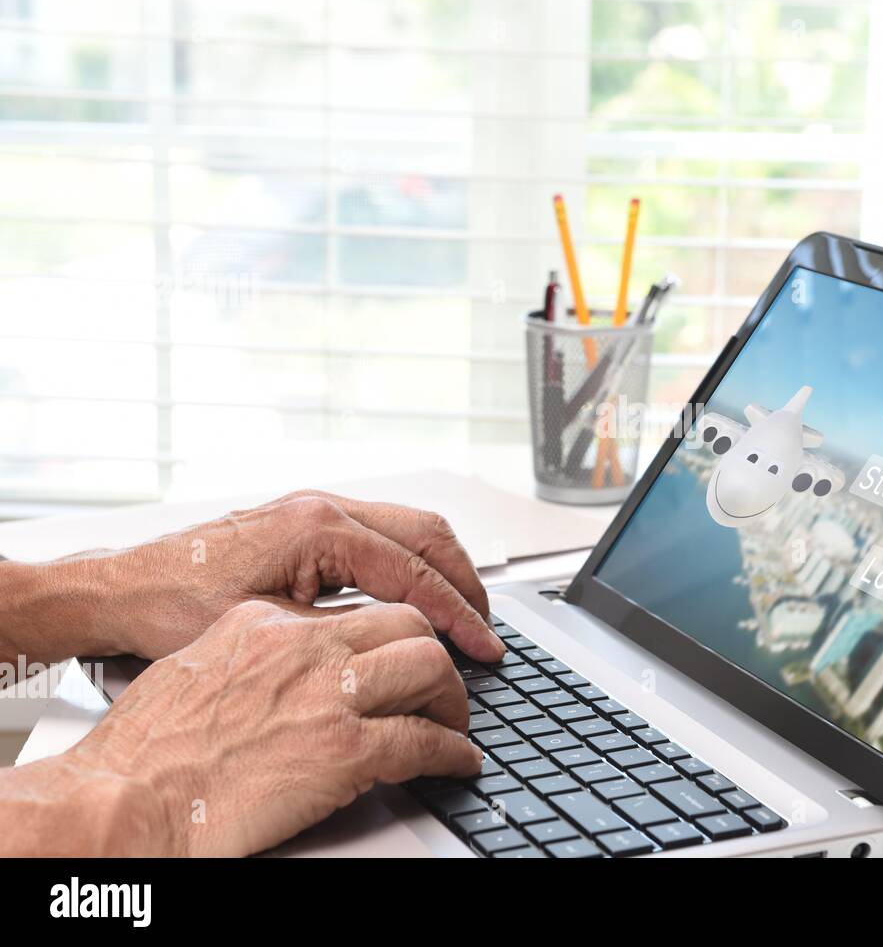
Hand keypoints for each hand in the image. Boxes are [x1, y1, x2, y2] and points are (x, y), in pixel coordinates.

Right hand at [57, 600, 483, 856]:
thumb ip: (254, 653)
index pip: (359, 608)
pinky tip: (457, 762)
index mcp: (268, 622)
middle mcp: (304, 646)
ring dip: (452, 699)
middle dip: (437, 655)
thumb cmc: (143, 750)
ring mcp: (327, 695)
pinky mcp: (343, 750)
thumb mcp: (198, 666)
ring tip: (454, 722)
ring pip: (429, 668)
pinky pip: (424, 741)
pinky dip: (453, 753)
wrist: (122, 801)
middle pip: (408, 623)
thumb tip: (285, 666)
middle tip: (443, 685)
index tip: (405, 653)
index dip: (393, 633)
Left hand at [74, 490, 503, 662]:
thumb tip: (402, 643)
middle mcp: (323, 506)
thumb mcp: (270, 628)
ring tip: (464, 614)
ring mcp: (316, 508)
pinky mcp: (308, 522)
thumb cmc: (174, 608)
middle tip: (488, 628)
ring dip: (444, 569)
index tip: (483, 647)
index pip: (413, 571)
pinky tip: (417, 596)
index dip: (456, 614)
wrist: (123, 589)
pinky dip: (414, 563)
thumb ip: (344, 627)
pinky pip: (383, 532)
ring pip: (409, 526)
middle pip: (427, 532)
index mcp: (317, 527)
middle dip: (466, 581)